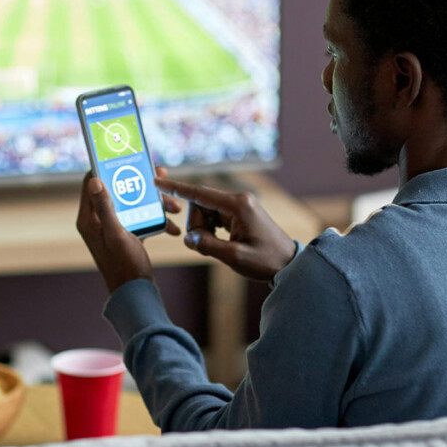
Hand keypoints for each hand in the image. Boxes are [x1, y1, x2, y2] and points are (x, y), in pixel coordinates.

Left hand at [76, 167, 182, 292]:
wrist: (137, 294)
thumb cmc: (124, 266)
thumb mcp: (117, 234)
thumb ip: (106, 207)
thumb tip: (95, 179)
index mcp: (88, 219)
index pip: (92, 182)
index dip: (107, 167)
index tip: (126, 158)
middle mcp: (97, 221)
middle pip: (118, 189)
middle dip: (141, 184)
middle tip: (160, 176)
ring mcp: (112, 227)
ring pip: (133, 203)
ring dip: (154, 202)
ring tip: (174, 206)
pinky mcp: (126, 234)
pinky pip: (141, 217)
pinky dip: (157, 219)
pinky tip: (173, 225)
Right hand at [154, 176, 297, 281]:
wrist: (289, 264)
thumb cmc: (266, 261)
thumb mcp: (234, 257)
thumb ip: (207, 245)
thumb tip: (188, 237)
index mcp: (237, 205)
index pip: (199, 193)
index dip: (176, 188)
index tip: (157, 181)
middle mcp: (238, 200)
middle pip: (199, 205)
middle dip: (197, 225)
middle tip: (208, 246)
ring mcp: (238, 206)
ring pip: (205, 212)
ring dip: (204, 230)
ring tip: (220, 247)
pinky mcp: (238, 214)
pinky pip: (213, 217)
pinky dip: (210, 230)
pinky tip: (221, 242)